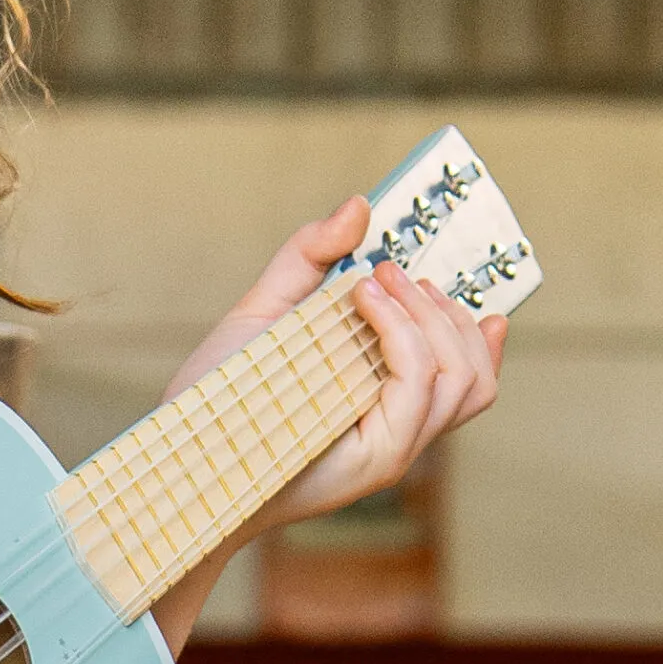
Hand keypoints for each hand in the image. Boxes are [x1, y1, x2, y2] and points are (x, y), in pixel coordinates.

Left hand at [164, 195, 506, 534]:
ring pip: (460, 379)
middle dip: (445, 310)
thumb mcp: (267, 308)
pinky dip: (402, 333)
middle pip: (473, 376)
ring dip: (427, 315)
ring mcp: (392, 447)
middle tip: (393, 270)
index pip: (469, 378)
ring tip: (376, 280)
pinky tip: (365, 298)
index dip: (479, 333)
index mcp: (387, 403)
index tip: (451, 280)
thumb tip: (359, 205)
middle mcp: (399, 429)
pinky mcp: (376, 458)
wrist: (183, 445)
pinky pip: (418, 389)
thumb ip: (311, 257)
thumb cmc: (223, 389)